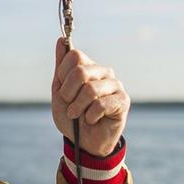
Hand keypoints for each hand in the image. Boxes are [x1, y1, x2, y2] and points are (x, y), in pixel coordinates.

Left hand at [50, 38, 129, 156]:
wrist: (84, 143)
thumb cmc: (72, 117)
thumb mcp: (59, 92)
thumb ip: (61, 67)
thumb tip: (60, 40)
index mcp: (88, 66)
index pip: (74, 55)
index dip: (63, 75)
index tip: (63, 90)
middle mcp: (104, 72)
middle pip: (80, 71)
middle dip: (69, 93)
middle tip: (70, 106)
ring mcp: (115, 85)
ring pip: (90, 89)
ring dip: (78, 108)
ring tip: (78, 116)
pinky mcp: (123, 101)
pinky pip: (101, 104)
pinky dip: (90, 116)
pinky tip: (92, 120)